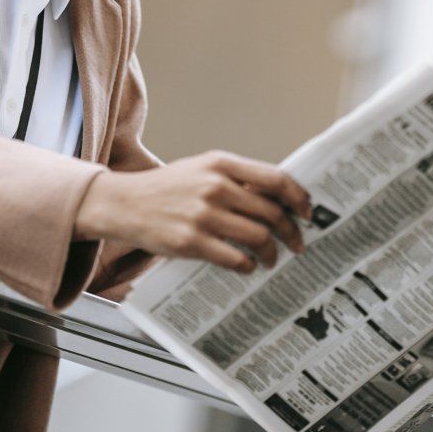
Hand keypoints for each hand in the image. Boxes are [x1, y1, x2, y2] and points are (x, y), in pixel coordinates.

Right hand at [75, 151, 314, 272]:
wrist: (124, 203)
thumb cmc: (168, 188)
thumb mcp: (202, 169)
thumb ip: (236, 178)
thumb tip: (278, 198)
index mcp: (221, 164)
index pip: (276, 179)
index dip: (298, 198)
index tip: (307, 213)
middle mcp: (215, 186)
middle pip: (272, 213)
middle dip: (291, 233)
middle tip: (296, 244)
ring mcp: (203, 215)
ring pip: (258, 238)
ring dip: (271, 254)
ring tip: (271, 259)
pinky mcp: (191, 242)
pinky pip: (235, 259)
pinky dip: (248, 266)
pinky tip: (247, 267)